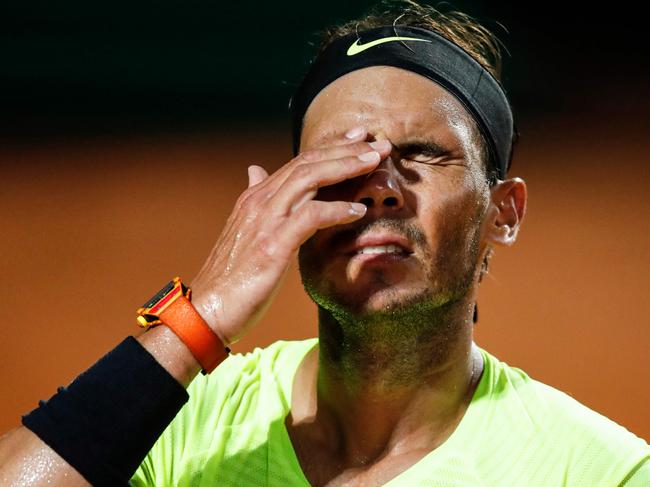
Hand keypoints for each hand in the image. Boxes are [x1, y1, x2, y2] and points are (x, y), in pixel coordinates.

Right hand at [190, 128, 391, 344]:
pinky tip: (358, 210)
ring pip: (309, 179)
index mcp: (255, 198)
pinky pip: (309, 217)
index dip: (332, 148)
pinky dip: (336, 210)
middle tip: (378, 143)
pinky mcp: (272, 245)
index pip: (299, 162)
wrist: (207, 309)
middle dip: (346, 150)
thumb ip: (255, 199)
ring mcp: (264, 221)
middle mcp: (259, 201)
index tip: (359, 138)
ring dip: (345, 168)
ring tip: (374, 163)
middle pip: (308, 163)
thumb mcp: (244, 230)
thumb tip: (255, 170)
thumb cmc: (231, 276)